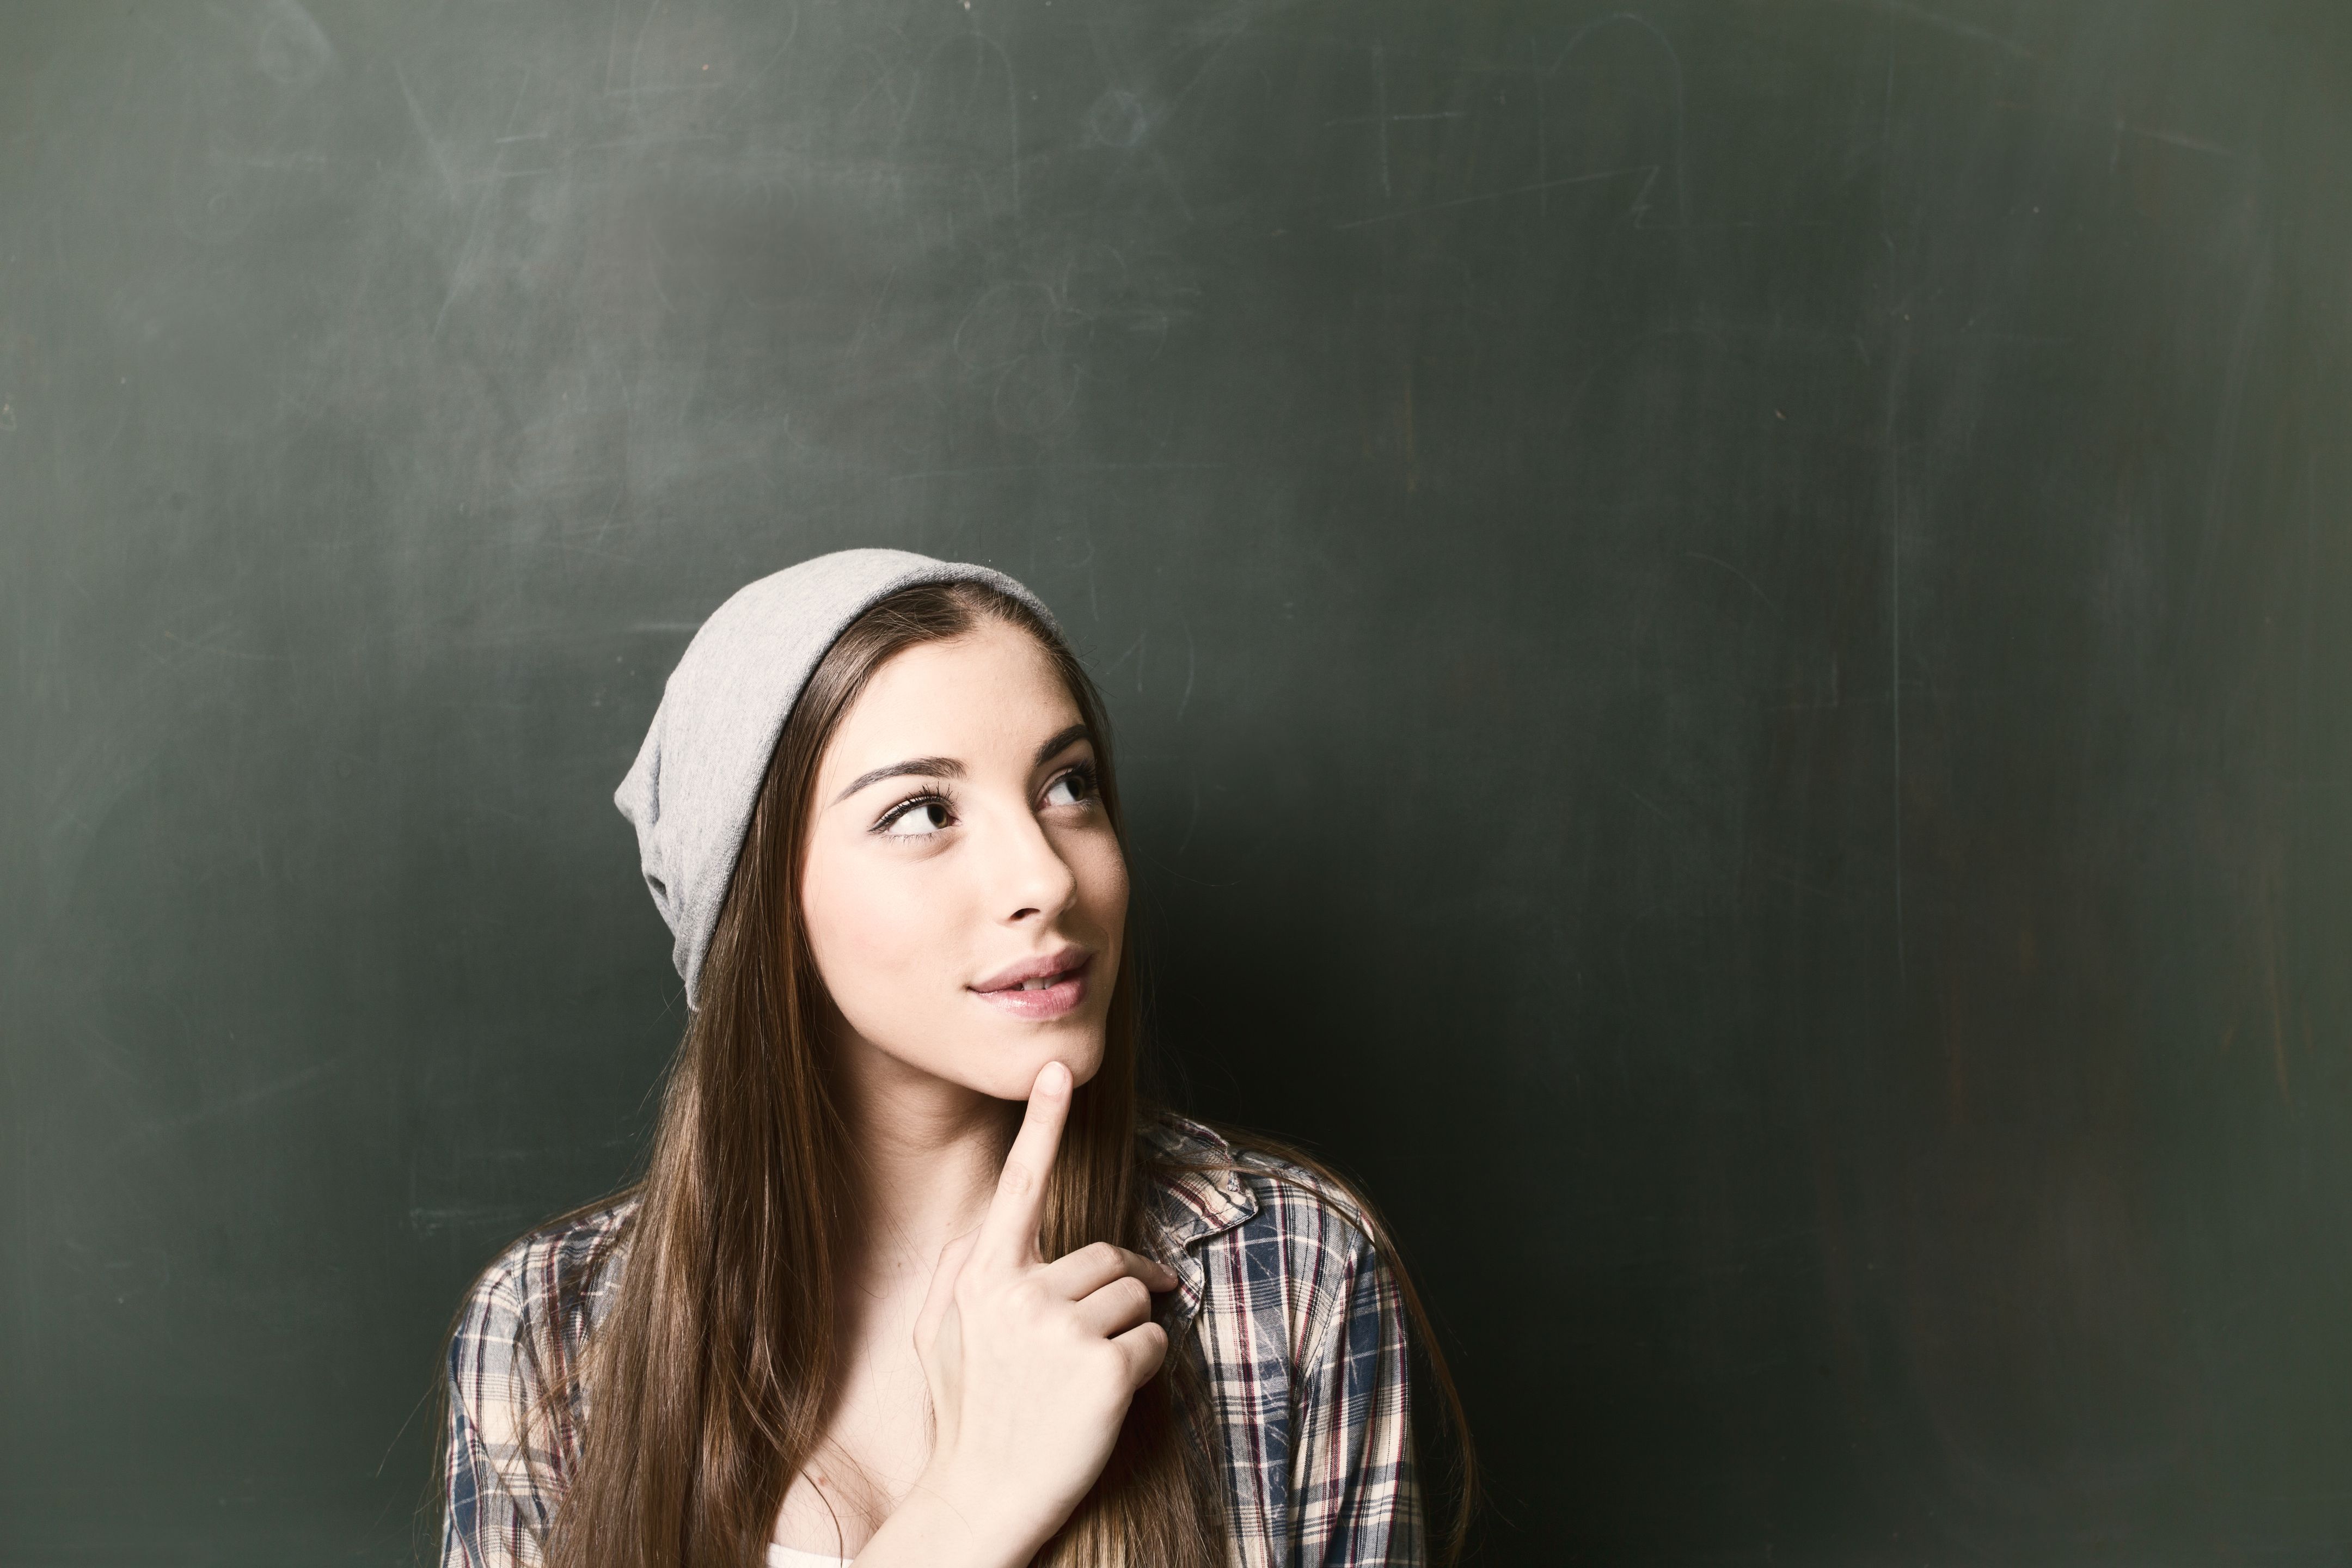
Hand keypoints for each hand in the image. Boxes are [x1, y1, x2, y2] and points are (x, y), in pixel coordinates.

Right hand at [901, 1061, 1179, 1562]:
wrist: (977, 1500)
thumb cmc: (962, 1417)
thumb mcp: (935, 1337)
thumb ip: (959, 1273)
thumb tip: (987, 1227)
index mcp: (981, 1278)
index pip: (1018, 1186)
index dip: (1041, 1123)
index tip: (1059, 1068)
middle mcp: (1020, 1295)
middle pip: (1106, 1258)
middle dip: (1118, 1286)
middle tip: (1104, 1329)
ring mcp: (1064, 1332)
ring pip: (1134, 1297)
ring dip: (1126, 1330)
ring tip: (1084, 1378)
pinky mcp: (1106, 1371)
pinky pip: (1152, 1342)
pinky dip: (1142, 1367)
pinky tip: (1103, 1401)